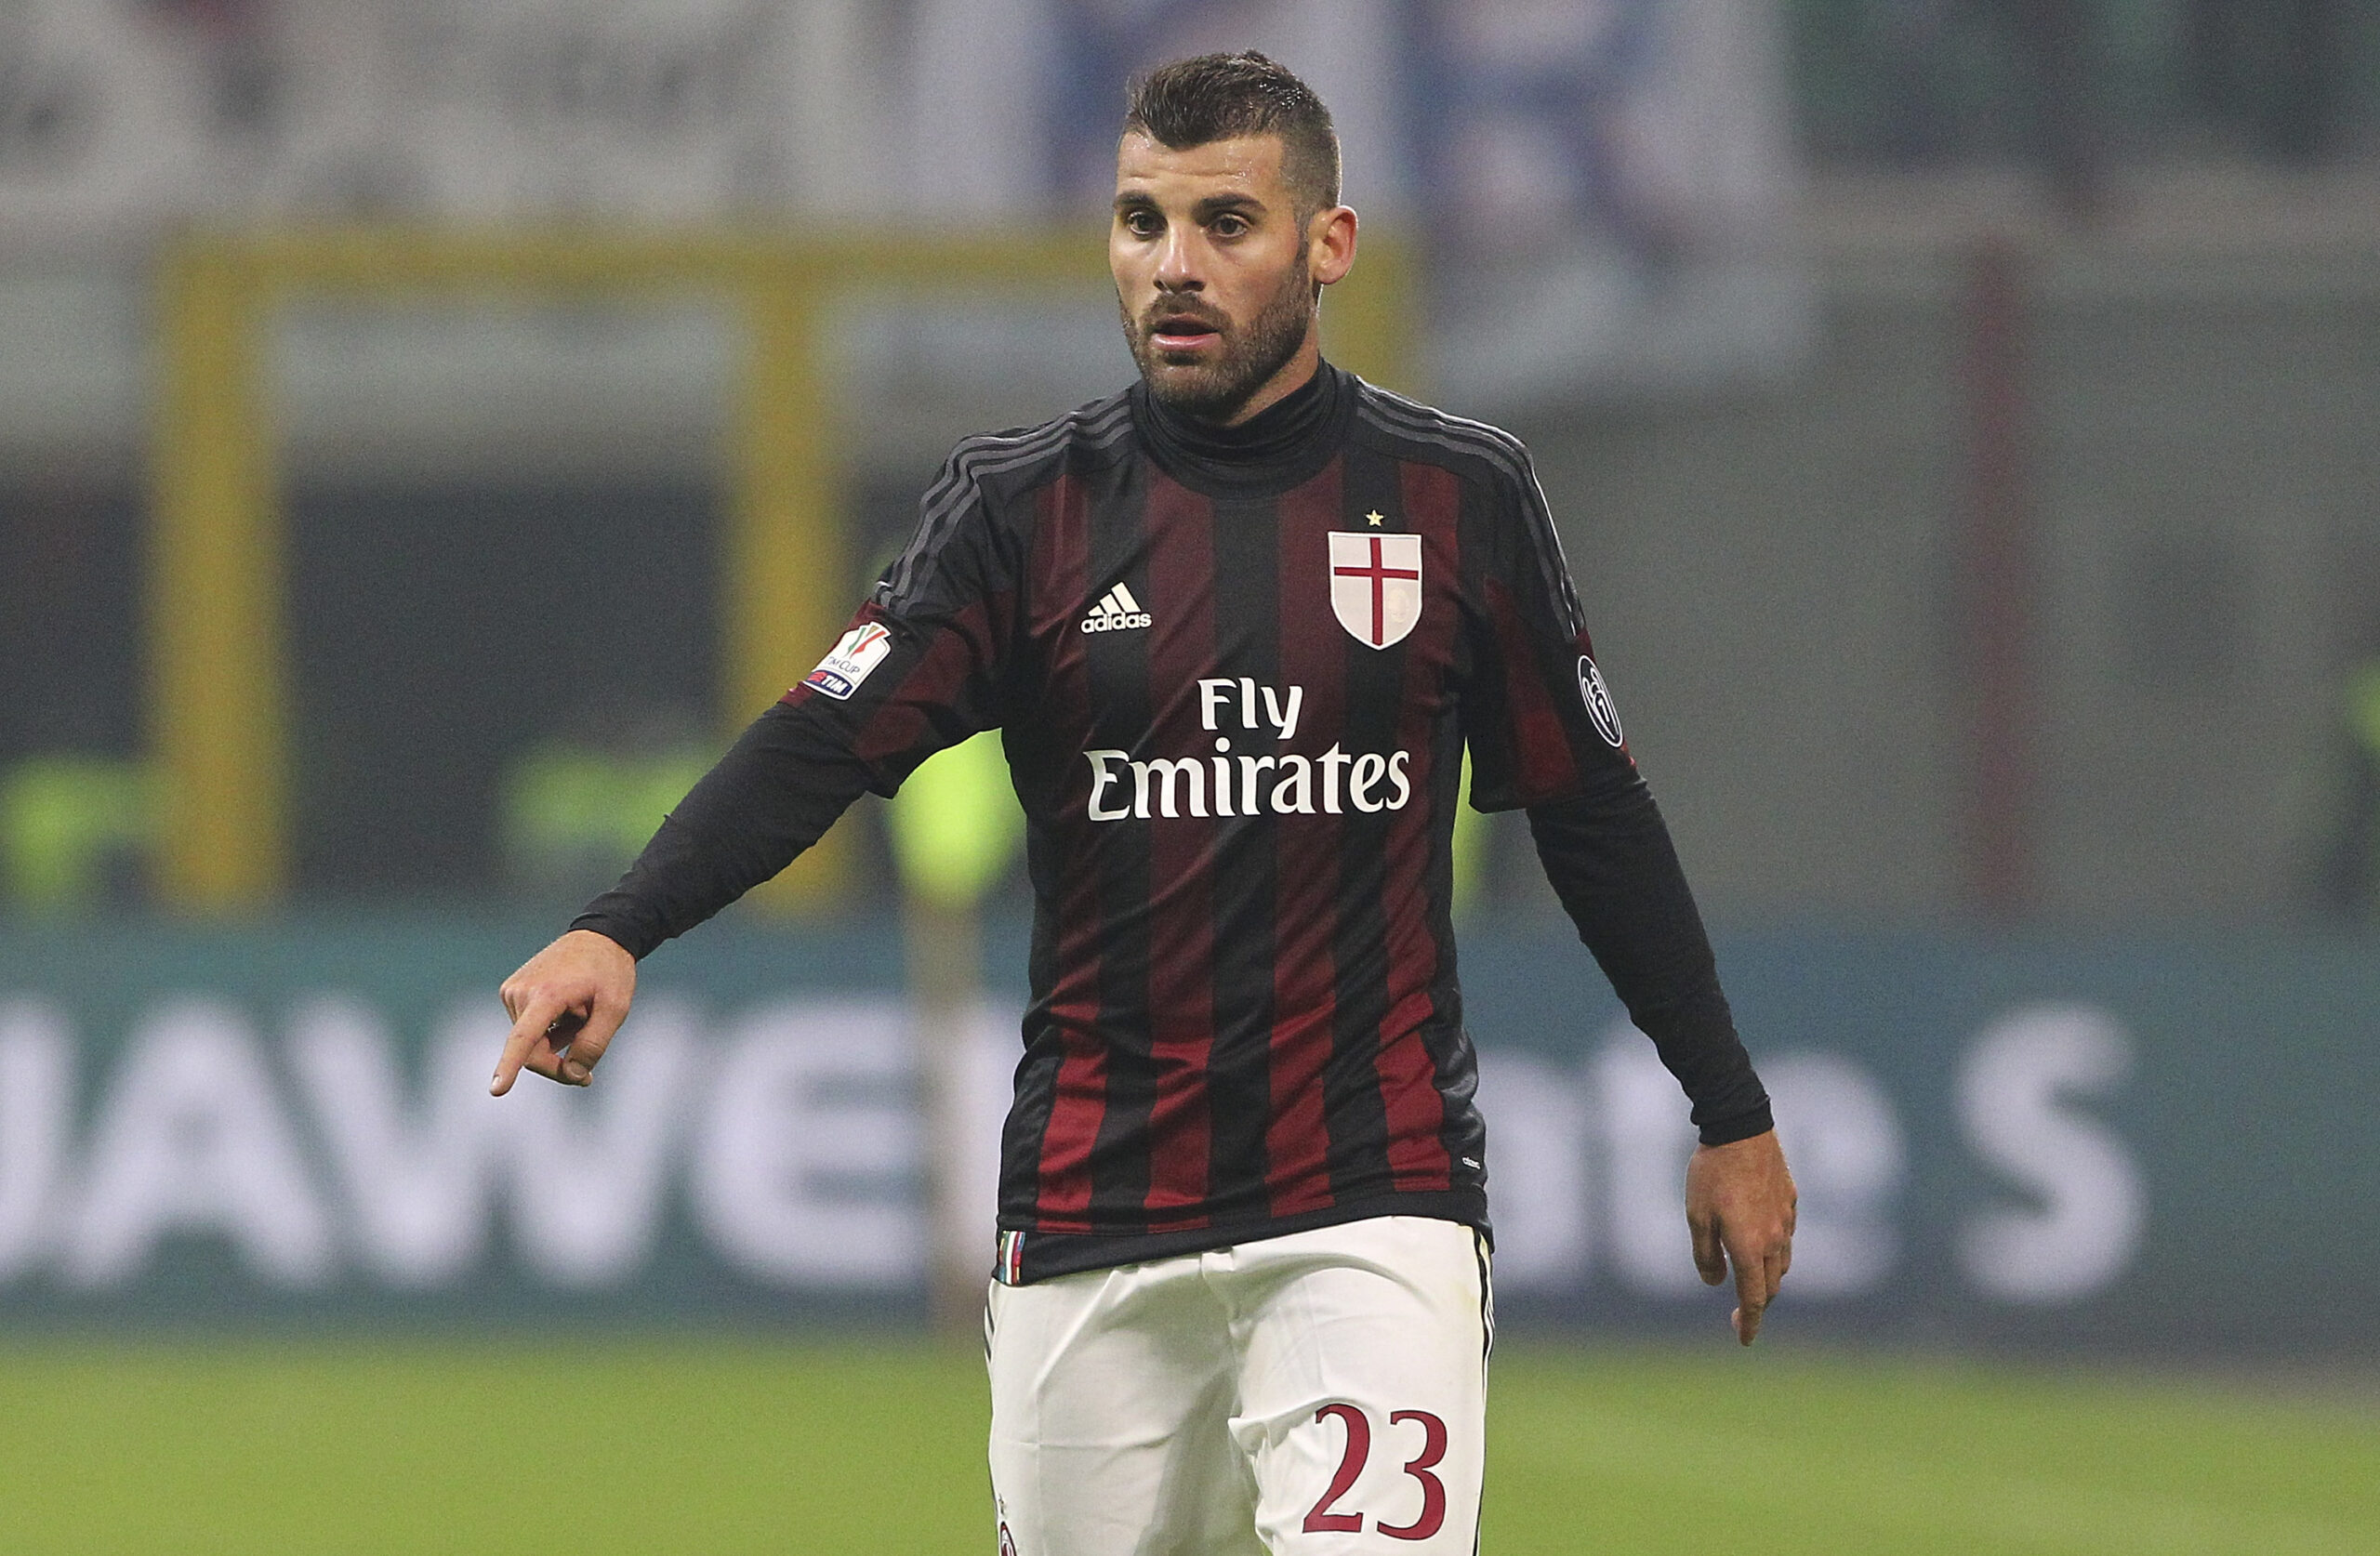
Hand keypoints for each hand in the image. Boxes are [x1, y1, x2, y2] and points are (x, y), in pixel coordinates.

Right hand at [492, 929, 636, 1094]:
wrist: (598, 937)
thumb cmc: (609, 972)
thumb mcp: (615, 1009)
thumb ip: (594, 1044)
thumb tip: (571, 1074)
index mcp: (547, 995)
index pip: (523, 1038)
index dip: (509, 1066)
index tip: (497, 1090)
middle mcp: (521, 992)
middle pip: (531, 1052)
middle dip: (557, 1065)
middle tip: (587, 1076)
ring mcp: (512, 991)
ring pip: (530, 1043)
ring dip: (557, 1041)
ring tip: (582, 1014)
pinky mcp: (510, 992)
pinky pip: (527, 1028)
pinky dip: (549, 1030)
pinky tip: (568, 1010)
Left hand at [1685, 1128, 1796, 1345]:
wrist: (1741, 1128)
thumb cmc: (1712, 1173)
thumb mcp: (1696, 1217)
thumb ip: (1706, 1255)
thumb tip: (1716, 1282)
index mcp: (1750, 1247)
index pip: (1754, 1298)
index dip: (1749, 1323)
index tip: (1743, 1340)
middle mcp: (1774, 1239)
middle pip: (1772, 1286)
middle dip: (1758, 1303)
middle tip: (1739, 1312)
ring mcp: (1786, 1219)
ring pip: (1783, 1262)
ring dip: (1768, 1278)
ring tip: (1750, 1278)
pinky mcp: (1790, 1200)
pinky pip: (1786, 1235)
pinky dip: (1774, 1249)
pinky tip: (1760, 1241)